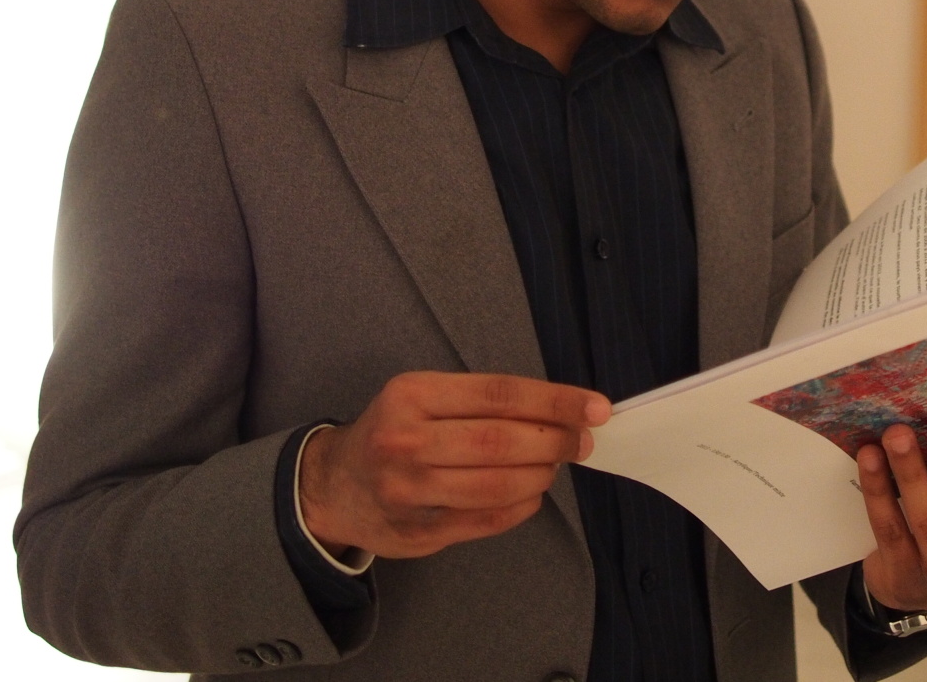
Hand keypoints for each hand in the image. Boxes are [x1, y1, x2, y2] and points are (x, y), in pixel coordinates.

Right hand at [298, 371, 609, 559]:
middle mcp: (406, 442)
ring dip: (540, 475)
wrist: (332, 485)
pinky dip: (522, 507)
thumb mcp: (422, 397)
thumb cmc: (392, 431)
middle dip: (555, 440)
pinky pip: (488, 520)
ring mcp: (409, 493)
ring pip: (498, 485)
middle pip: (502, 441)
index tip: (594, 408)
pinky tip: (531, 494)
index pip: (500, 394)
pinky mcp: (418, 533)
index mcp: (412, 395)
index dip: (555, 401)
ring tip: (553, 464)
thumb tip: (558, 411)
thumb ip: (481, 403)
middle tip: (580, 441)